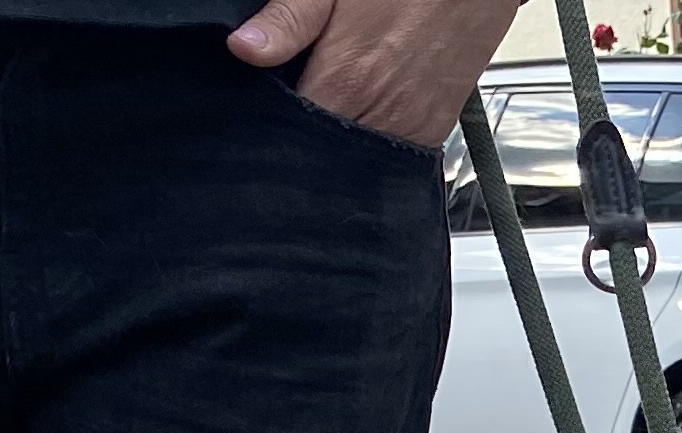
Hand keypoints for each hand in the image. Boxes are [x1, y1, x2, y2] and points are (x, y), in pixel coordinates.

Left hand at [229, 0, 527, 152]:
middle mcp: (383, 115)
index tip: (261, 122)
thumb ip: (288, 21)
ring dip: (342, 145)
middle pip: (326, 156)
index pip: (294, 133)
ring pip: (362, 163)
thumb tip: (245, 49)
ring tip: (331, 112)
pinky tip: (364, 113)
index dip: (272, 130)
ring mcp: (414, 127)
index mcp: (347, 82)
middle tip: (298, 110)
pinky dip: (374, 143)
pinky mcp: (437, 128)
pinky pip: (397, 153)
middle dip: (306, 141)